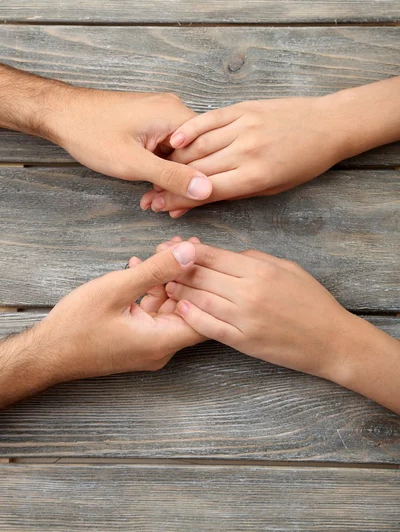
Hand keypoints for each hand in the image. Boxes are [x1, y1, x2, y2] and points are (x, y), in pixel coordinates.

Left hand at [0, 65, 211, 201]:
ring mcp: (161, 115)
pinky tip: (148, 187)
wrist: (60, 114)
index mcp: (175, 114)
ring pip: (178, 155)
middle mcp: (173, 110)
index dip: (200, 181)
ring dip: (168, 179)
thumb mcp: (133, 162)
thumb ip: (171, 177)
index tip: (185, 204)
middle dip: (181, 184)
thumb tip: (205, 189)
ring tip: (151, 201)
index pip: (207, 151)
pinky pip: (165, 149)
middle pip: (193, 153)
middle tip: (164, 208)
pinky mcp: (150, 122)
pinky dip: (159, 169)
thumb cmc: (90, 132)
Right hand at [0, 242, 202, 407]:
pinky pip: (153, 314)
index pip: (206, 316)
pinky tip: (140, 268)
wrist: (46, 354)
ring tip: (162, 250)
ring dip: (167, 280)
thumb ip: (157, 270)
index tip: (203, 256)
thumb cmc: (76, 327)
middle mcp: (161, 348)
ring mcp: (149, 346)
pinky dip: (151, 291)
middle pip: (189, 309)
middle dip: (187, 275)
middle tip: (183, 245)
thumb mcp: (116, 289)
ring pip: (170, 309)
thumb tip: (190, 251)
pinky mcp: (137, 341)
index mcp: (162, 341)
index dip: (208, 284)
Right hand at [141, 96, 342, 215]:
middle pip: (196, 170)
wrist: (328, 125)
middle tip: (148, 194)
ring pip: (198, 144)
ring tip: (156, 170)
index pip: (206, 192)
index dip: (178, 201)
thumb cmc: (303, 163)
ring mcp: (243, 126)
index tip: (159, 207)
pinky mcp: (243, 108)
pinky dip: (188, 129)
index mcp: (255, 176)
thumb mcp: (273, 188)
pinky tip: (172, 140)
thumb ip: (236, 192)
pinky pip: (209, 119)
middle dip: (168, 185)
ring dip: (173, 159)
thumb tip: (202, 199)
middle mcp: (246, 151)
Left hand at [163, 242, 399, 411]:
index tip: (172, 247)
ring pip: (199, 299)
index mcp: (259, 269)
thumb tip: (227, 255)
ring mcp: (244, 318)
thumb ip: (255, 259)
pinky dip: (191, 316)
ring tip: (163, 285)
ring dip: (178, 291)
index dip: (186, 250)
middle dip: (175, 268)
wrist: (332, 340)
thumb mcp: (287, 268)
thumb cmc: (312, 301)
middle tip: (157, 264)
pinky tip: (180, 309)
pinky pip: (209, 327)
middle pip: (200, 275)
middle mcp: (248, 291)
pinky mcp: (243, 341)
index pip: (212, 255)